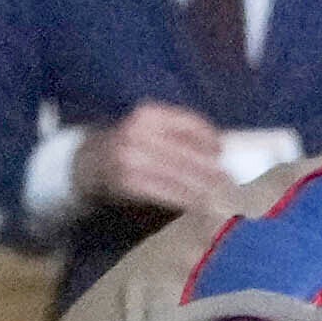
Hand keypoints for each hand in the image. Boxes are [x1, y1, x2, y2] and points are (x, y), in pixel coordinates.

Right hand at [81, 99, 233, 218]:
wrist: (87, 162)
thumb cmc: (129, 145)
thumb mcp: (148, 128)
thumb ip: (179, 135)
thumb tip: (223, 151)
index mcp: (148, 114)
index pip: (189, 123)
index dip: (211, 139)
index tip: (224, 153)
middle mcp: (138, 133)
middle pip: (188, 153)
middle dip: (213, 170)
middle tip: (234, 183)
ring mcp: (131, 158)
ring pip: (180, 175)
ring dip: (205, 189)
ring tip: (225, 198)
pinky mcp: (128, 182)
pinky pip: (166, 192)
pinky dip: (187, 200)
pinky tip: (202, 206)